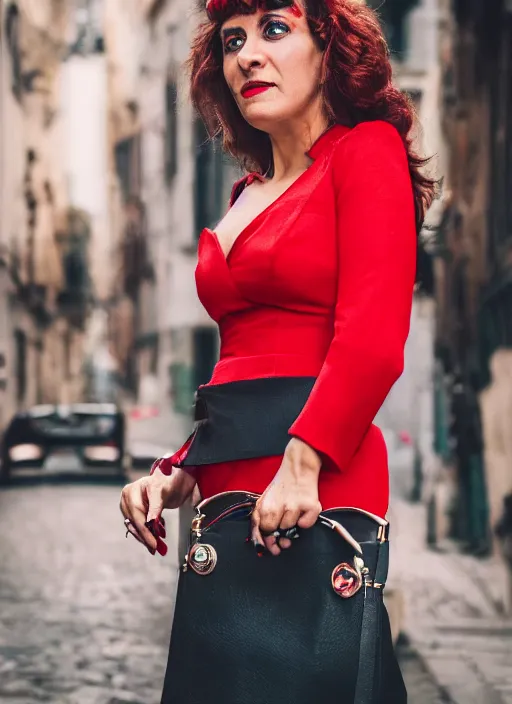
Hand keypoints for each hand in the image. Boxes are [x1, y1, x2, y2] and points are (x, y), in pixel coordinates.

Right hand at [119, 467, 195, 554]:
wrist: (171, 478)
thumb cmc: (167, 481)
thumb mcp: (162, 492)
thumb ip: (155, 507)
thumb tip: (150, 522)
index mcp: (130, 491)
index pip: (137, 516)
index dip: (145, 532)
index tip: (153, 544)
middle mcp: (126, 499)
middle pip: (134, 523)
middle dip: (145, 537)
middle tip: (155, 549)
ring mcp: (128, 505)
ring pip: (135, 526)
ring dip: (146, 537)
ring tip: (156, 546)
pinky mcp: (134, 511)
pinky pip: (138, 524)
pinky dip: (147, 531)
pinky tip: (155, 535)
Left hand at [251, 437, 321, 555]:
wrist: (298, 468)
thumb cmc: (281, 486)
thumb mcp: (264, 500)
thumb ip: (259, 520)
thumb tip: (260, 542)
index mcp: (266, 506)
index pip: (263, 531)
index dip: (267, 538)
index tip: (270, 544)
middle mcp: (280, 507)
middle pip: (277, 532)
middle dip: (279, 533)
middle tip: (283, 524)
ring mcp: (296, 507)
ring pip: (291, 528)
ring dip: (292, 523)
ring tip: (293, 509)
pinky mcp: (311, 506)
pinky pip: (306, 525)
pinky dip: (305, 520)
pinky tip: (303, 510)